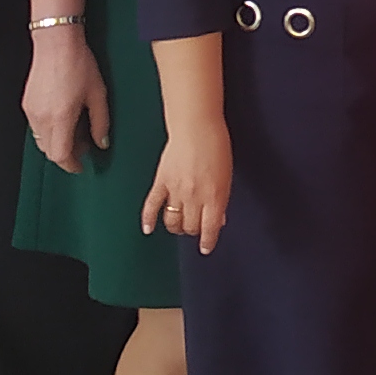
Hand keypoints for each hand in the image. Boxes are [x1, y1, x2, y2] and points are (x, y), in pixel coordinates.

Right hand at [22, 22, 108, 171]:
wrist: (56, 42)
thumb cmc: (78, 63)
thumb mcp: (97, 94)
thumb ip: (100, 122)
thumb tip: (102, 142)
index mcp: (60, 118)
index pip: (60, 155)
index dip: (71, 165)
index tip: (81, 166)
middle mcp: (42, 117)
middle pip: (49, 151)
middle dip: (66, 153)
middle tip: (83, 146)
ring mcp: (31, 111)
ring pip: (41, 140)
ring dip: (57, 142)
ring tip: (75, 129)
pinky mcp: (27, 103)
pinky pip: (36, 127)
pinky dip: (49, 130)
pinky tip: (63, 118)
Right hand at [144, 129, 231, 253]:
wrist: (196, 126)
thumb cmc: (216, 147)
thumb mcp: (226, 176)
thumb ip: (221, 200)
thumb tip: (219, 219)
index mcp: (214, 196)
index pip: (210, 228)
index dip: (207, 241)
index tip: (205, 248)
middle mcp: (194, 197)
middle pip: (190, 227)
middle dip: (193, 231)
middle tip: (195, 228)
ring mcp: (176, 190)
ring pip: (172, 221)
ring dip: (176, 227)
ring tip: (178, 225)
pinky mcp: (161, 182)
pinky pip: (152, 205)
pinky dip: (148, 219)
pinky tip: (148, 229)